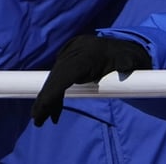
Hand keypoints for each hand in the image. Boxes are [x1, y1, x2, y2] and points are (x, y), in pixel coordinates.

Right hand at [31, 34, 151, 126]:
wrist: (119, 46)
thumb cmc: (124, 56)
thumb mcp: (128, 59)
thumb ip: (126, 63)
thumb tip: (127, 66)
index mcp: (87, 54)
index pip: (65, 75)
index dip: (52, 92)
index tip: (41, 109)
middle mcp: (74, 51)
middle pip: (55, 78)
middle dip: (45, 99)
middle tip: (37, 120)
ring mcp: (69, 53)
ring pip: (54, 78)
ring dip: (49, 98)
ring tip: (42, 119)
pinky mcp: (67, 56)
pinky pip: (58, 76)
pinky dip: (55, 92)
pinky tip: (54, 110)